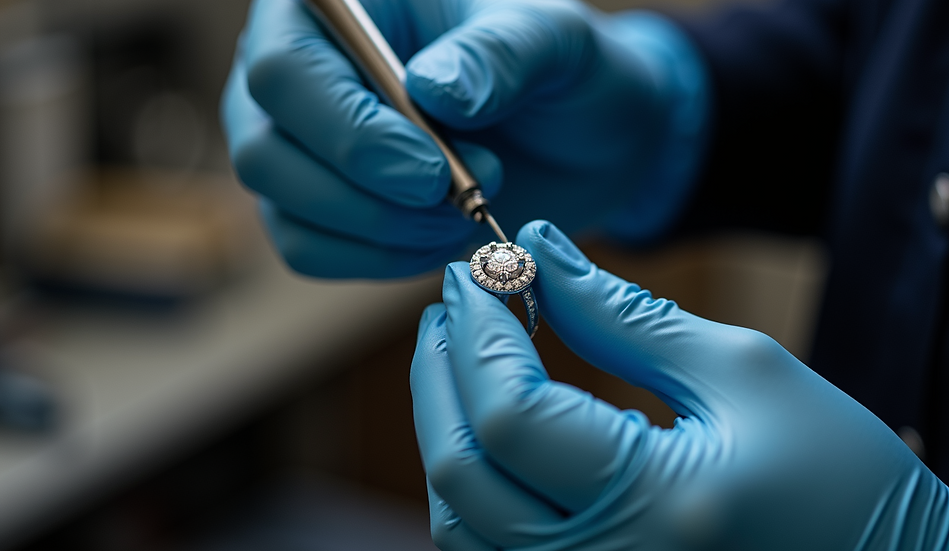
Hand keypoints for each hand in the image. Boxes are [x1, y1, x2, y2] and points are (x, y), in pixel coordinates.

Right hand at [221, 0, 707, 277]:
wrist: (576, 137)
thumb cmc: (557, 72)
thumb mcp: (554, 43)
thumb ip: (500, 54)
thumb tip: (434, 91)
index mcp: (335, 6)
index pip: (285, 70)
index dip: (350, 133)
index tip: (431, 173)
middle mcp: (297, 72)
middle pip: (265, 151)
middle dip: (369, 195)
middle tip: (461, 197)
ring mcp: (297, 144)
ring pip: (285, 209)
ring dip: (380, 231)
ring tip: (463, 213)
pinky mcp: (316, 205)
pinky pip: (310, 251)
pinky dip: (379, 258)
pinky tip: (440, 237)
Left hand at [410, 220, 948, 549]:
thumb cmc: (840, 471)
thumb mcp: (741, 370)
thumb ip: (623, 314)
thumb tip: (541, 250)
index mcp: (657, 508)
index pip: (512, 415)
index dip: (478, 331)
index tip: (478, 268)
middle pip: (463, 473)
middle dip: (441, 372)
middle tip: (457, 299)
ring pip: (462, 519)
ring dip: (446, 422)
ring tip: (461, 348)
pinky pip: (493, 545)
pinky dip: (476, 475)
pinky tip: (489, 417)